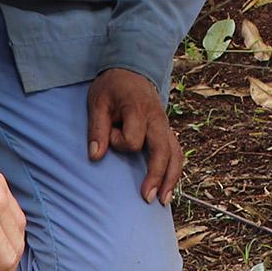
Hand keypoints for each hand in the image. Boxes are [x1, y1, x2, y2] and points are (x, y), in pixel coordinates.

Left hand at [86, 68, 181, 202]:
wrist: (131, 69)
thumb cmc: (112, 87)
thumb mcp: (98, 102)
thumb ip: (97, 129)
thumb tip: (95, 157)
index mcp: (138, 110)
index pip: (132, 138)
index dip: (117, 141)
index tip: (109, 131)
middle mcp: (157, 119)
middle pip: (163, 150)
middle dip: (156, 175)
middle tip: (148, 198)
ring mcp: (165, 125)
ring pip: (175, 154)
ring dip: (171, 178)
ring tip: (163, 201)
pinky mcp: (166, 130)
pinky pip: (176, 152)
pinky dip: (174, 171)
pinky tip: (169, 188)